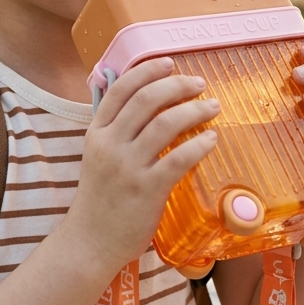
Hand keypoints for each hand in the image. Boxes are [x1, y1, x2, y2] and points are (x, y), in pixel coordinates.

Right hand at [67, 58, 219, 273]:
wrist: (91, 241)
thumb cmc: (100, 199)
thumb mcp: (98, 157)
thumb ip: (117, 132)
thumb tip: (148, 106)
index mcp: (96, 133)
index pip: (122, 89)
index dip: (148, 71)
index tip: (169, 63)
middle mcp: (110, 144)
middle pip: (147, 99)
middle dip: (177, 85)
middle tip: (199, 84)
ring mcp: (128, 167)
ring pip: (165, 123)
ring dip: (194, 110)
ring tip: (212, 107)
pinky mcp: (147, 189)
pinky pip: (178, 158)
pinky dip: (199, 144)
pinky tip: (212, 139)